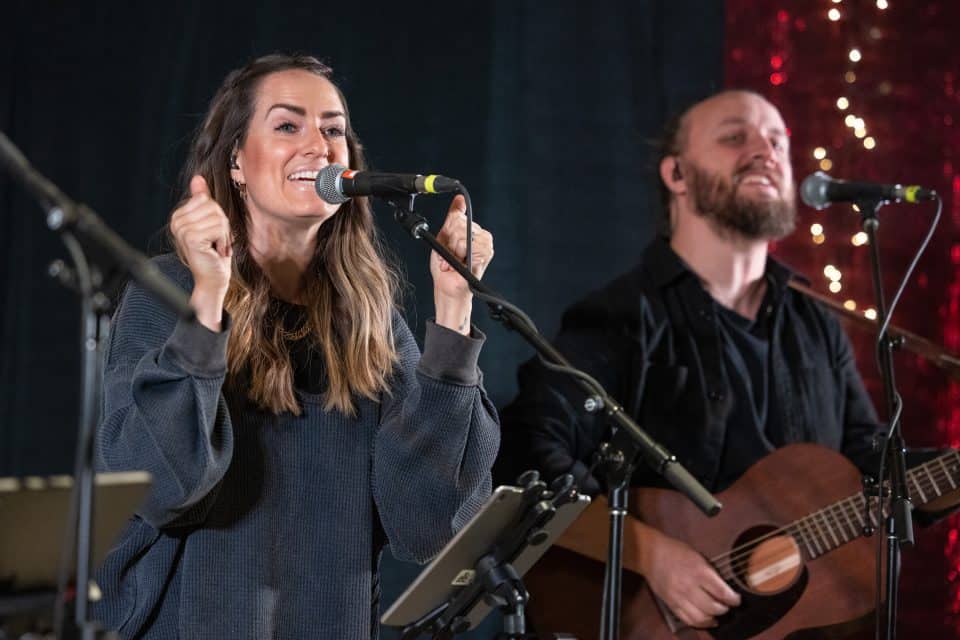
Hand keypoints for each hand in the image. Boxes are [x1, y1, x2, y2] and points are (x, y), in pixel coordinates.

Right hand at [169, 175, 231, 330]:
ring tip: (216, 247)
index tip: (213, 234)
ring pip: (217, 217)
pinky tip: (216, 251)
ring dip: (223, 235)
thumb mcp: (210, 223)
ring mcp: (182, 229)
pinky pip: (218, 228)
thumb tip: (197, 178)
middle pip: (212, 206)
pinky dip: (223, 240)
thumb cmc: (213, 253)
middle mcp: (176, 221)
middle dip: (222, 225)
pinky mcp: (191, 238)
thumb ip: (202, 201)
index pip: (206, 199)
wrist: (212, 279)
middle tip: (216, 242)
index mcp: (179, 216)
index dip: (217, 216)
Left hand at [431, 194, 493, 333]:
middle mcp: (482, 236)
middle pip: (459, 224)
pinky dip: (461, 256)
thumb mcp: (444, 237)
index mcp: (472, 230)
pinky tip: (462, 263)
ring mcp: (486, 245)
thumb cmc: (445, 266)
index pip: (457, 216)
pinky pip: (470, 245)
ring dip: (455, 250)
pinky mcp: (486, 254)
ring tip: (455, 260)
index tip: (448, 245)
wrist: (447, 286)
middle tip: (450, 255)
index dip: (448, 231)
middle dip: (450, 242)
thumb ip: (453, 217)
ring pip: (464, 235)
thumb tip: (459, 198)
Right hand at [636, 522, 740, 627]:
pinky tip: (706, 620)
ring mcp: (679, 597)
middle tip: (728, 606)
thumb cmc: (676, 551)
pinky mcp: (671, 604)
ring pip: (701, 618)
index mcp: (699, 572)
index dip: (733, 599)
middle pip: (713, 608)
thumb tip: (725, 587)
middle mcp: (689, 586)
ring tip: (718, 615)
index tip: (737, 599)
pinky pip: (687, 619)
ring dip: (713, 619)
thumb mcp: (698, 556)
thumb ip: (711, 572)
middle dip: (724, 609)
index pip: (722, 592)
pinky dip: (699, 623)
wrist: (651, 554)